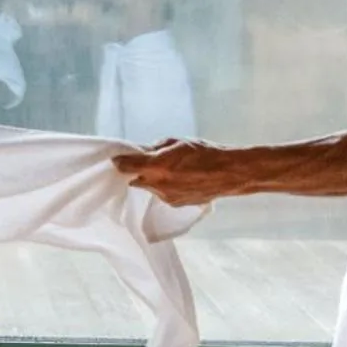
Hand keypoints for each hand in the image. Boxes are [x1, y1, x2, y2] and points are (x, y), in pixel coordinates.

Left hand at [114, 138, 241, 206]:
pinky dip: (164, 187)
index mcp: (157, 166)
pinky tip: (179, 179)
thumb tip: (141, 151)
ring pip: (149, 188)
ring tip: (170, 170)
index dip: (120, 162)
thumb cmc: (203, 153)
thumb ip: (155, 148)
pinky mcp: (175, 204)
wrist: (228, 173)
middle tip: (146, 162)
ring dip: (152, 179)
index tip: (118, 159)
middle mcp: (159, 185)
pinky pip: (161, 194)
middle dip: (137, 171)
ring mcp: (167, 197)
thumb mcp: (176, 142)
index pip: (126, 166)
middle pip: (135, 179)